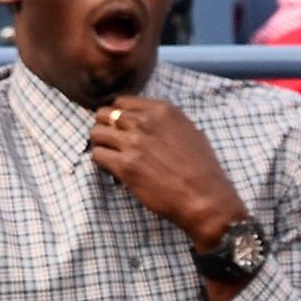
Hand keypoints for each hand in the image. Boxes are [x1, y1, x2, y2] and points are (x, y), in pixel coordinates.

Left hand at [88, 99, 248, 250]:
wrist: (204, 198)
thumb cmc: (202, 169)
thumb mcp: (190, 132)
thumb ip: (166, 123)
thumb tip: (150, 123)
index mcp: (163, 110)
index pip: (122, 101)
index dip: (117, 115)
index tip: (119, 127)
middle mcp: (146, 122)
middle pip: (105, 114)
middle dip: (104, 127)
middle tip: (110, 142)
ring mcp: (134, 143)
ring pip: (97, 133)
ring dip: (100, 144)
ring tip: (109, 155)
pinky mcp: (126, 166)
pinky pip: (98, 155)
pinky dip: (100, 162)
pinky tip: (111, 169)